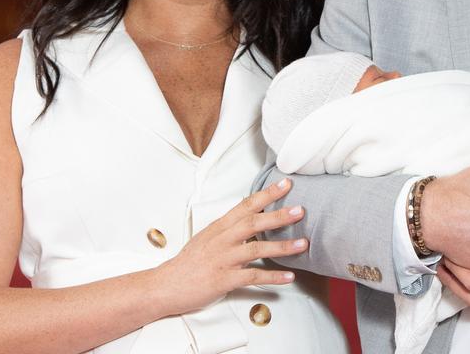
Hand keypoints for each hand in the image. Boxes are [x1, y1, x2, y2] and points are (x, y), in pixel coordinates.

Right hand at [156, 177, 308, 314]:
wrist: (166, 285)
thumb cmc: (189, 261)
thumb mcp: (208, 236)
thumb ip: (230, 227)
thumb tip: (252, 216)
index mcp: (220, 227)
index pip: (246, 205)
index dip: (267, 194)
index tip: (285, 184)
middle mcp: (222, 240)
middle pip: (253, 223)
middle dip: (278, 215)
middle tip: (300, 210)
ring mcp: (223, 259)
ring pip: (256, 250)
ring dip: (282, 247)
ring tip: (302, 244)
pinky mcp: (224, 279)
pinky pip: (252, 277)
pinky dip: (272, 277)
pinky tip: (289, 277)